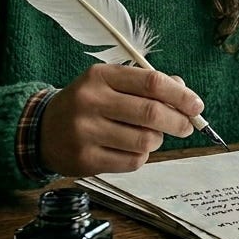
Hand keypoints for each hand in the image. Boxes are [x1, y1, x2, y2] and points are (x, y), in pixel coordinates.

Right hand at [39, 64, 203, 176]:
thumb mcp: (109, 83)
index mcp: (100, 76)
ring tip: (151, 136)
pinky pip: (132, 161)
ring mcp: (86, 132)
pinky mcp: (85, 160)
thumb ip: (146, 85)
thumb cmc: (87, 104)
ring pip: (145, 140)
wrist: (41, 130)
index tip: (196, 105)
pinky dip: (141, 156)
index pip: (151, 82)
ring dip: (157, 140)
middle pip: (151, 113)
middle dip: (178, 121)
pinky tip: (130, 149)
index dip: (180, 95)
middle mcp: (91, 102)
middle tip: (187, 126)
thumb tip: (184, 94)